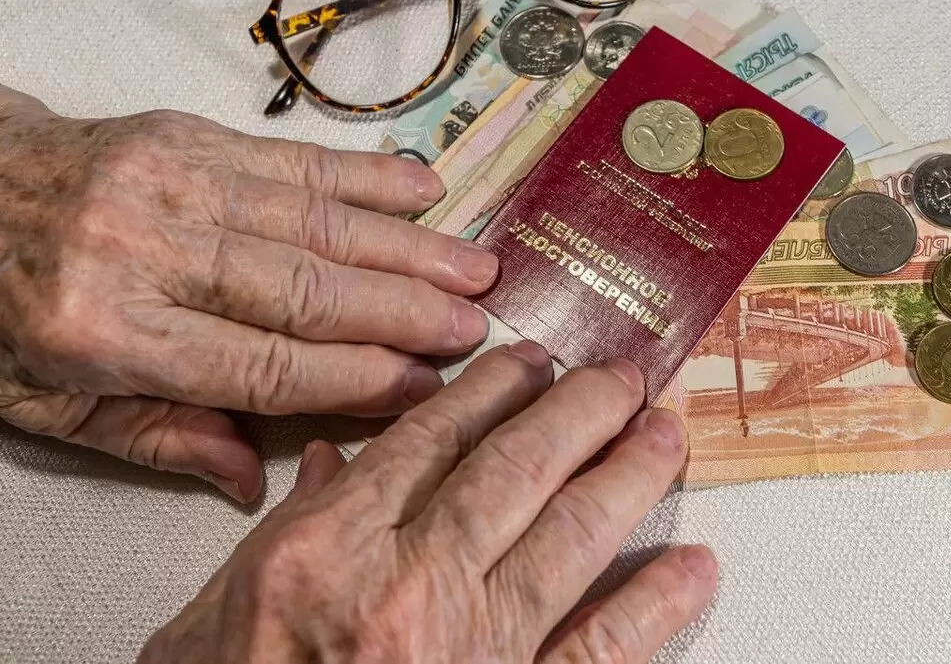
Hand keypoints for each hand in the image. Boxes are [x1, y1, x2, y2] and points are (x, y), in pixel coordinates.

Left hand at [0, 84, 497, 500]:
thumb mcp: (49, 401)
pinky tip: (422, 187)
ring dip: (406, 246)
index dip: (352, 380)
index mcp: (105, 331)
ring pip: (315, 222)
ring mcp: (170, 183)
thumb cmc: (2, 305)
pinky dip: (366, 176)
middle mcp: (144, 251)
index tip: (421, 386)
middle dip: (402, 311)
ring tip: (474, 266)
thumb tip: (251, 481)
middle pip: (304, 290)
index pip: (260, 366)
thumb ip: (157, 436)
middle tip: (474, 326)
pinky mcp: (187, 135)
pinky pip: (295, 159)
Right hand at [139, 343, 717, 663]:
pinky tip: (694, 568)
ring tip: (665, 435)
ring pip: (571, 536)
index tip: (529, 359)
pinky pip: (602, 649)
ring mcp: (473, 646)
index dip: (491, 389)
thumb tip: (330, 467)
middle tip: (620, 376)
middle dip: (579, 411)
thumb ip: (284, 532)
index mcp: (328, 555)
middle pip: (515, 469)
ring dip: (627, 476)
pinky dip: (656, 605)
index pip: (429, 441)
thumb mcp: (213, 620)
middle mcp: (409, 588)